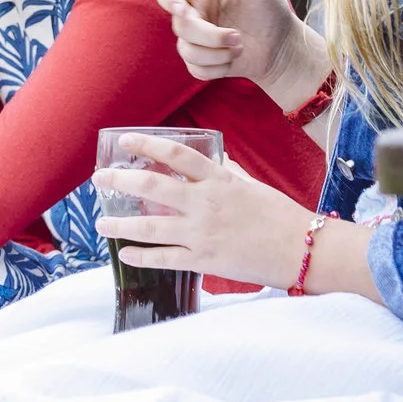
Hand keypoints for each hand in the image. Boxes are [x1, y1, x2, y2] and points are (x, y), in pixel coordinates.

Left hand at [93, 134, 308, 289]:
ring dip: (120, 224)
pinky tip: (124, 253)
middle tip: (100, 179)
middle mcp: (206, 203)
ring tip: (100, 222)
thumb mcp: (252, 185)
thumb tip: (214, 160)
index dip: (147, 145)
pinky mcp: (205, 261)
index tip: (125, 140)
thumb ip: (228, 172)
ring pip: (151, 228)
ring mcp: (203, 233)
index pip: (176, 154)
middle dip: (120, 181)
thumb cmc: (281, 215)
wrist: (303, 250)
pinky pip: (165, 259)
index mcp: (219, 179)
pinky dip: (142, 257)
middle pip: (152, 188)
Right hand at [154, 0, 328, 109]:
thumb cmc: (270, 10)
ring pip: (186, 50)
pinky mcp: (202, 62)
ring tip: (241, 46)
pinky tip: (235, 61)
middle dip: (209, 35)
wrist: (283, 48)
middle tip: (237, 36)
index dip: (168, 0)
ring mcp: (196, 39)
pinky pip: (195, 69)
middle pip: (178, 25)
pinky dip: (217, 68)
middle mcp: (194, 13)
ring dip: (217, 53)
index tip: (182, 10)